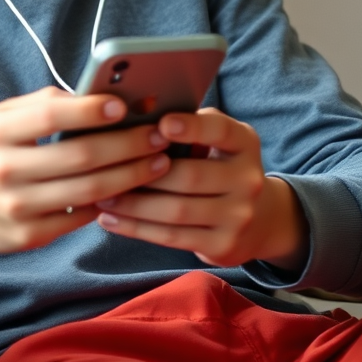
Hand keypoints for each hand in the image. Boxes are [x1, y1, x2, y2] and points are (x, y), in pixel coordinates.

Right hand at [0, 86, 171, 275]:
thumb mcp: (2, 118)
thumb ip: (45, 104)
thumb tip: (100, 96)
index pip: (50, 115)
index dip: (90, 110)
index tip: (124, 105)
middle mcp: (4, 169)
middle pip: (80, 157)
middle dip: (128, 145)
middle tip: (159, 136)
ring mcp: (16, 207)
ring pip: (88, 191)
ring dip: (131, 176)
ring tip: (159, 162)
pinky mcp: (27, 236)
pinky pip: (80, 217)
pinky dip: (109, 202)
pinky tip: (130, 189)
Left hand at [95, 108, 309, 270]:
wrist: (260, 220)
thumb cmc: (220, 168)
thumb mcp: (218, 142)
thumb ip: (190, 128)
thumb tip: (139, 116)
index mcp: (244, 143)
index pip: (221, 131)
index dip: (192, 128)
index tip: (162, 124)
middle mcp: (248, 179)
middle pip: (190, 175)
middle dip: (144, 173)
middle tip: (107, 169)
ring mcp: (239, 216)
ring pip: (176, 210)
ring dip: (133, 204)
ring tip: (101, 197)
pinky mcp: (223, 245)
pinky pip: (171, 236)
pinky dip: (136, 228)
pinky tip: (111, 220)